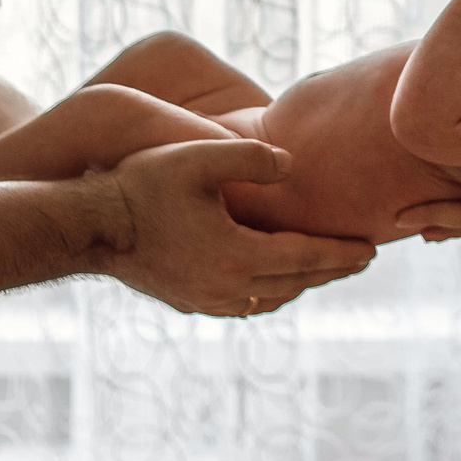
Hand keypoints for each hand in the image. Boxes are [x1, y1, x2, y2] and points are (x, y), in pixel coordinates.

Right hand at [96, 138, 375, 315]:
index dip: (341, 253)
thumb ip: (251, 156)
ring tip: (322, 267)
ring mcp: (205, 301)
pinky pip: (243, 305)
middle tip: (362, 258)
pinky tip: (273, 280)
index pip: (306, 257)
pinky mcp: (187, 303)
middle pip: (295, 282)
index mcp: (236, 255)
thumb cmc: (141, 184)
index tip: (372, 249)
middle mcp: (226, 288)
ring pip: (270, 298)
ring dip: (301, 284)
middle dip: (331, 271)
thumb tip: (293, 166)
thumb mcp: (197, 158)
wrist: (87, 227)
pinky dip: (268, 292)